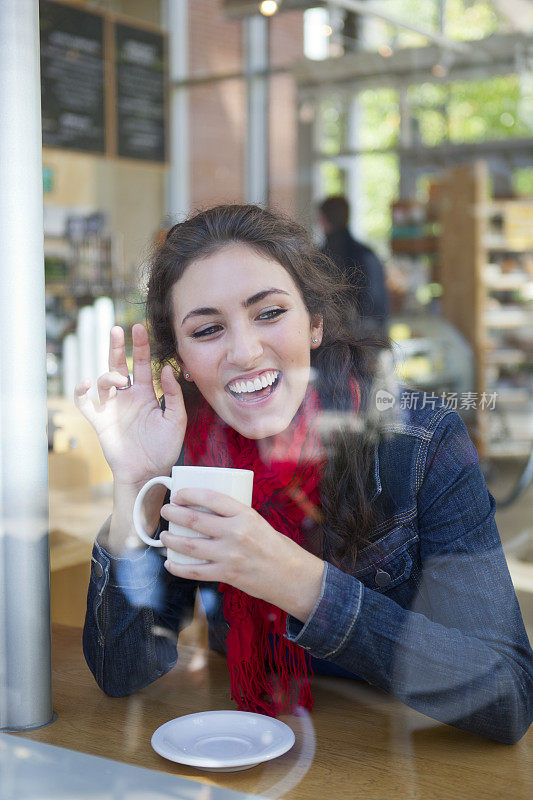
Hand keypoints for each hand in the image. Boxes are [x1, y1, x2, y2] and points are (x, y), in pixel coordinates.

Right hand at [74, 323, 186, 485]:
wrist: (148, 472)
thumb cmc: (165, 448)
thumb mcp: (177, 420)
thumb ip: (174, 395)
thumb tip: (165, 369)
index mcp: (147, 394)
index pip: (143, 364)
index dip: (141, 346)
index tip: (139, 328)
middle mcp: (128, 397)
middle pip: (119, 365)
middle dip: (117, 347)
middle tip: (117, 329)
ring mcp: (113, 408)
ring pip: (104, 381)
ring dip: (110, 376)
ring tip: (120, 380)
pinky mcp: (100, 422)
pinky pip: (85, 404)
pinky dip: (81, 393)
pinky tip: (85, 384)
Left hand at [160, 488, 324, 620]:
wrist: (292, 576)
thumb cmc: (276, 547)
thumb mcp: (258, 522)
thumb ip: (236, 517)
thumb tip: (208, 510)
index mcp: (246, 515)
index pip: (212, 497)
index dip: (190, 493)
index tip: (178, 493)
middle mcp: (237, 533)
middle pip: (195, 520)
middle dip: (174, 513)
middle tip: (165, 510)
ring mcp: (230, 555)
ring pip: (190, 545)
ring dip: (171, 540)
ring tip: (164, 536)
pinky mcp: (227, 574)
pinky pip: (195, 572)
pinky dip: (178, 568)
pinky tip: (170, 563)